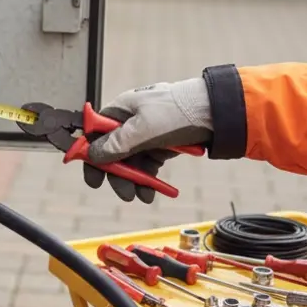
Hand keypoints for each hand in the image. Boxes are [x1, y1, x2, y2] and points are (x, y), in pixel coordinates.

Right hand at [83, 79, 212, 202]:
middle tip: (123, 193)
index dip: (91, 155)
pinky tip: (150, 192)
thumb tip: (94, 154)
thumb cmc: (180, 110)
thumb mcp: (143, 128)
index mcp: (122, 110)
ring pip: (130, 163)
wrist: (216, 112)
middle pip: (112, 152)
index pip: (96, 133)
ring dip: (133, 182)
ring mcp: (146, 135)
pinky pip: (147, 166)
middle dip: (117, 175)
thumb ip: (117, 143)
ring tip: (140, 196)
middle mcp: (131, 122)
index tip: (93, 176)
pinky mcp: (160, 146)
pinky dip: (147, 180)